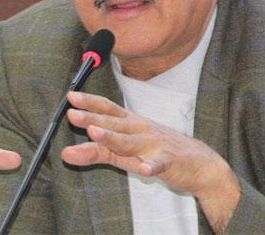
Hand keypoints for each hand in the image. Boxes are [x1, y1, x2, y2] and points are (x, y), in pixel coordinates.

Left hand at [61, 91, 239, 232]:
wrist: (199, 163)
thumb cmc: (157, 151)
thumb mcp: (123, 153)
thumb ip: (95, 152)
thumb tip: (65, 153)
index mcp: (131, 124)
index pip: (108, 110)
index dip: (90, 103)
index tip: (71, 97)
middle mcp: (141, 130)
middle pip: (114, 123)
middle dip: (93, 118)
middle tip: (72, 114)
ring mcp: (155, 144)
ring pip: (131, 141)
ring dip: (113, 137)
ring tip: (95, 133)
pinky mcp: (168, 161)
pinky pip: (158, 164)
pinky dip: (152, 165)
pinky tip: (144, 168)